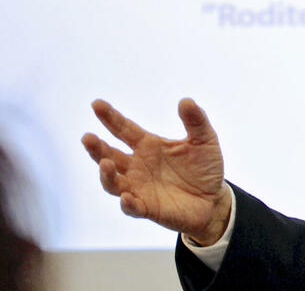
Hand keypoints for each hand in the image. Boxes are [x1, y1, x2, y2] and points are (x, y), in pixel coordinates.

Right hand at [81, 98, 230, 245]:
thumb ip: (196, 121)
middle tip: (87, 137)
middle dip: (96, 147)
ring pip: (113, 182)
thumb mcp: (205, 140)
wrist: (213, 199)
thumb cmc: (205, 167)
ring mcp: (139, 187)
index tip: (96, 104)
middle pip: (109, 155)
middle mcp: (137, 166)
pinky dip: (127, 203)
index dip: (110, 117)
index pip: (124, 129)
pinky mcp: (147, 208)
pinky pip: (132, 207)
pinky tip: (127, 196)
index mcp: (148, 145)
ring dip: (106, 174)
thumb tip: (186, 100)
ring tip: (106, 163)